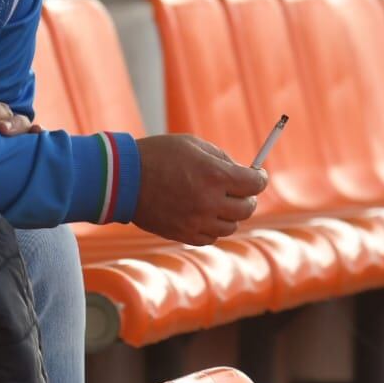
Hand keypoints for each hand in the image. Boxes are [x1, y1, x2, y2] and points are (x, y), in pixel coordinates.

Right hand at [131, 134, 265, 244]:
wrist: (123, 178)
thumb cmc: (157, 155)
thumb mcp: (192, 144)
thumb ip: (221, 158)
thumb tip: (242, 173)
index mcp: (215, 175)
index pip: (255, 184)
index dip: (260, 178)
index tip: (257, 176)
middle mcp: (209, 201)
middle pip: (246, 208)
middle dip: (247, 197)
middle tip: (240, 191)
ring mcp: (196, 221)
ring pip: (230, 226)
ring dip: (229, 214)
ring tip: (217, 202)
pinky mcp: (183, 234)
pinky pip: (210, 238)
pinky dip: (212, 228)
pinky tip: (203, 215)